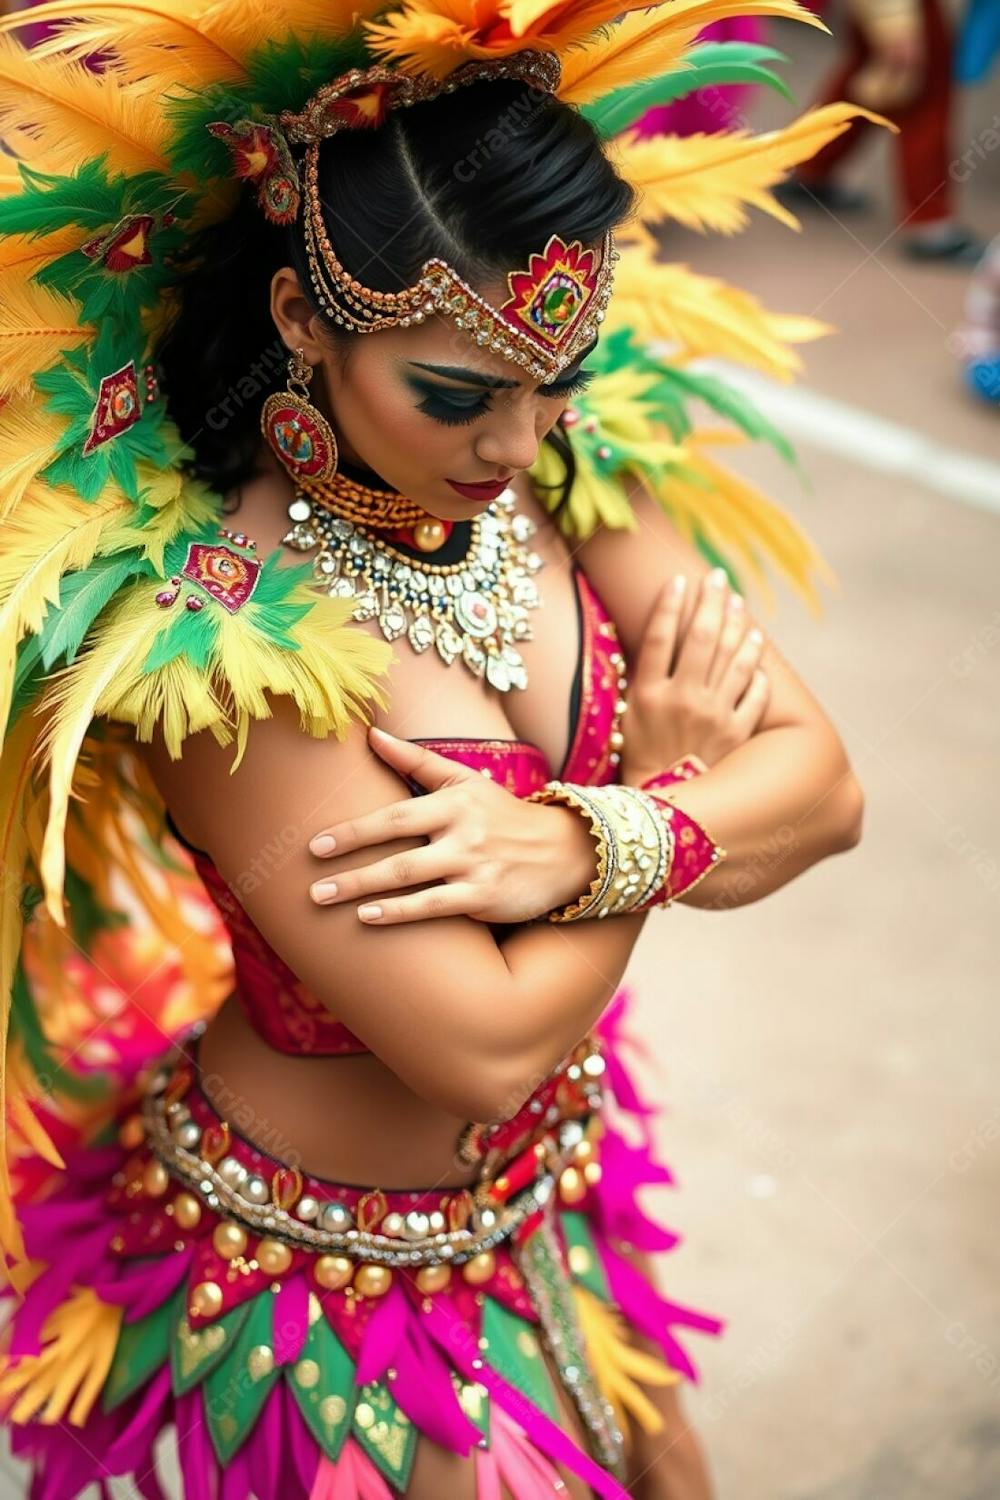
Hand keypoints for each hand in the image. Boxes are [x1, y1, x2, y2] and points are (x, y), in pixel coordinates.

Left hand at [307, 727, 597, 924]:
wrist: (563, 850)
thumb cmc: (502, 815)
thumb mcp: (464, 781)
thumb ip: (415, 761)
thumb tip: (370, 733)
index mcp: (453, 801)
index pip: (394, 815)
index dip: (353, 830)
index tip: (315, 844)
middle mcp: (462, 831)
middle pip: (395, 849)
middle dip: (349, 867)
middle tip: (310, 883)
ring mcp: (474, 865)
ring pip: (409, 880)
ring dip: (364, 891)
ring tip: (326, 901)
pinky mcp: (485, 895)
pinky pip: (433, 906)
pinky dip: (398, 913)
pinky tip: (367, 918)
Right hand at [621, 568, 769, 784]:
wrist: (662, 805)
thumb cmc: (641, 756)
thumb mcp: (629, 716)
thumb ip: (644, 678)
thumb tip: (660, 638)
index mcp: (649, 694)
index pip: (661, 637)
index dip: (671, 605)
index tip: (681, 579)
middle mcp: (682, 700)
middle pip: (702, 638)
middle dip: (712, 602)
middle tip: (719, 578)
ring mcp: (713, 716)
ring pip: (733, 658)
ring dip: (739, 626)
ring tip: (740, 605)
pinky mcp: (736, 733)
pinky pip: (754, 693)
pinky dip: (757, 669)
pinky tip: (756, 649)